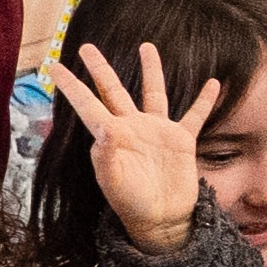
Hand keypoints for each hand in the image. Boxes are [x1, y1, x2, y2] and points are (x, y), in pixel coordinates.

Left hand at [45, 40, 225, 257]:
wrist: (162, 219)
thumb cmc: (132, 204)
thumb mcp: (114, 183)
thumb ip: (107, 157)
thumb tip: (103, 129)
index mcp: (112, 135)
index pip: (88, 104)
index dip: (72, 86)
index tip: (54, 67)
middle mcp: (132, 127)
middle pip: (114, 90)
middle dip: (100, 69)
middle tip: (87, 48)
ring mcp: (157, 131)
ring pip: (153, 93)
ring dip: (151, 70)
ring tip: (147, 47)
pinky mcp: (181, 140)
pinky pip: (194, 116)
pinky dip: (204, 101)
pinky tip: (212, 84)